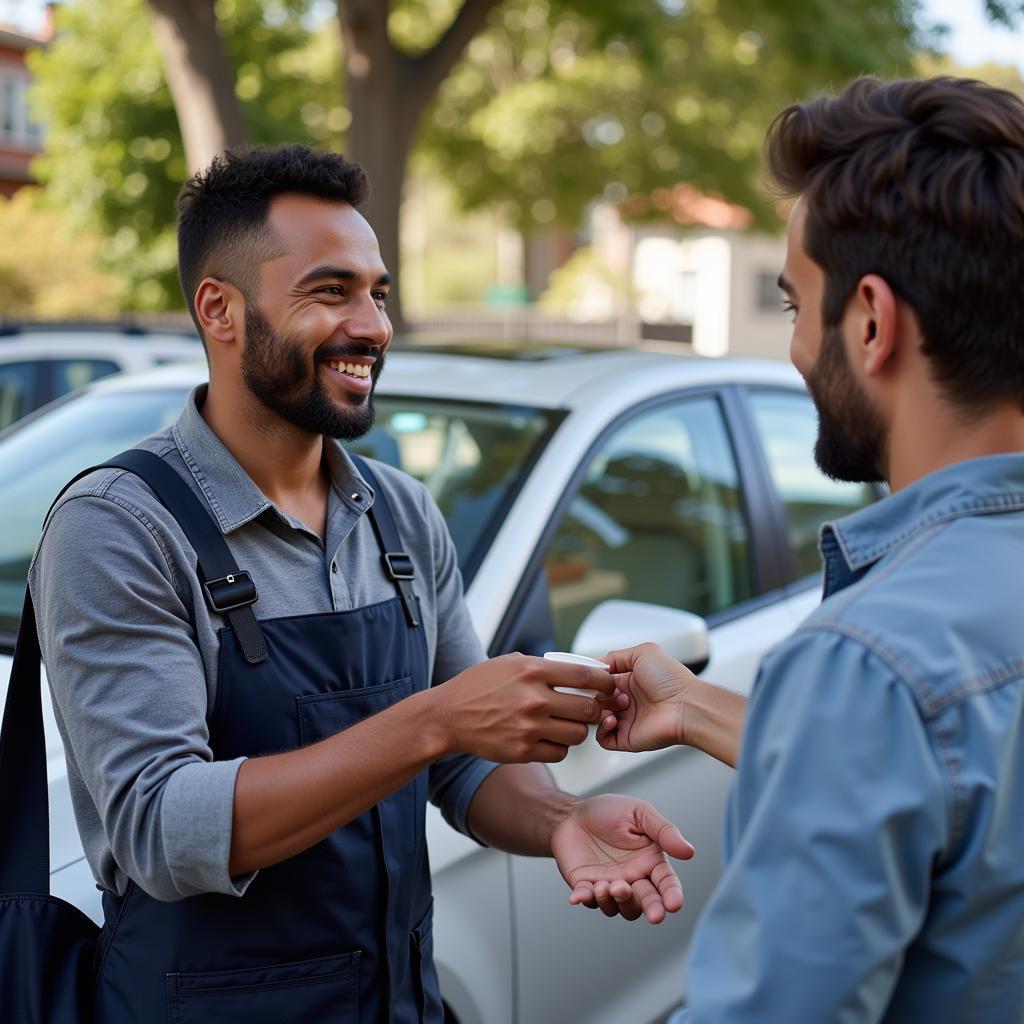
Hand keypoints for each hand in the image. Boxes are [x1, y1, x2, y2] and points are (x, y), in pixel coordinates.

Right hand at [434, 653, 615, 763]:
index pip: (586, 676)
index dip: (605, 682)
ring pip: (578, 734)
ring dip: (578, 730)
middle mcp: (534, 698)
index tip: (608, 686)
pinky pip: (560, 752)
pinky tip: (550, 737)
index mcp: (533, 671)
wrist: (449, 716)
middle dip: (595, 709)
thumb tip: (578, 670)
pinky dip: (560, 747)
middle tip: (591, 709)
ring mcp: (529, 727)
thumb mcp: (510, 662)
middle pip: (588, 709)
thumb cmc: (479, 686)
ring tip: (567, 723)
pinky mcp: (523, 751)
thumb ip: (544, 665)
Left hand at [550, 794, 694, 923]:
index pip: (666, 883)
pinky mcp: (585, 886)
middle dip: (651, 908)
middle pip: (646, 902)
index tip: (674, 905)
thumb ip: (663, 831)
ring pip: (619, 907)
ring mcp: (609, 886)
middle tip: (654, 914)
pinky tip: (579, 896)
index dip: (672, 895)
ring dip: (615, 901)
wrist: (574, 813)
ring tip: (607, 886)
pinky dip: (585, 899)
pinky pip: (587, 899)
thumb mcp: (639, 813)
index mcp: (650, 862)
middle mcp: (633, 879)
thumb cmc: (610, 812)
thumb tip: (690, 852)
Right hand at [596, 642, 695, 752]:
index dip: (592, 680)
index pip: (599, 682)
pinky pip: (603, 738)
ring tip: (615, 706)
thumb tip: (598, 664)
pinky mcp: (626, 738)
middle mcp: (626, 701)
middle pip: (595, 699)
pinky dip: (601, 729)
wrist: (687, 706)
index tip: (589, 678)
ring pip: (596, 718)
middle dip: (595, 695)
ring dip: (598, 710)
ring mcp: (626, 720)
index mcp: (629, 681)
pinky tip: (612, 719)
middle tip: (603, 692)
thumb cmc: (672, 680)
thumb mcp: (644, 653)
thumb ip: (617, 656)